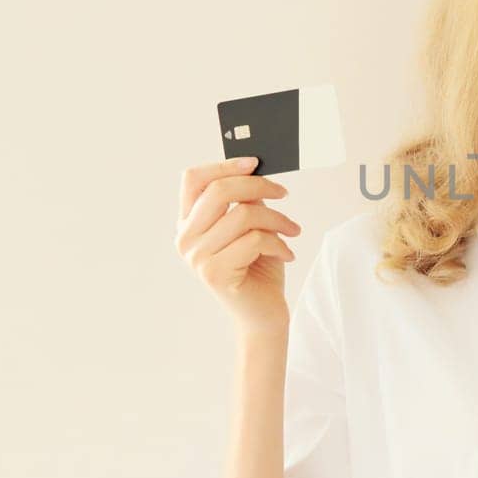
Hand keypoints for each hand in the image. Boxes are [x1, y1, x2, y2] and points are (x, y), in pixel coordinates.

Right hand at [175, 157, 302, 339]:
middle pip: (219, 191)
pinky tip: (287, 253)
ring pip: (243, 215)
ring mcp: (196, 257)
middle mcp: (185, 239)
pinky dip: (279, 243)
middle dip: (258, 186)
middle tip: (283, 193)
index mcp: (188, 223)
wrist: (262, 314)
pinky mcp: (214, 273)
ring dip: (277, 219)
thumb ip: (245, 200)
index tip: (254, 163)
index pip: (193, 180)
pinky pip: (255, 240)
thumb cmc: (258, 269)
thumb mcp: (250, 227)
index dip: (223, 165)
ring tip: (292, 230)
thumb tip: (255, 169)